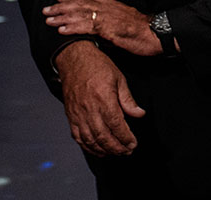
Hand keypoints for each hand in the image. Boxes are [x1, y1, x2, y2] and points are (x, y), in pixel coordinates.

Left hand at [43, 0, 160, 56]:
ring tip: (49, 20)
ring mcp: (109, 18)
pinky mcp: (110, 29)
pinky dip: (73, 28)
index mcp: (113, 5)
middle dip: (62, 6)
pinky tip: (63, 30)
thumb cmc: (144, 30)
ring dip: (63, 17)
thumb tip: (99, 26)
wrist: (158, 34)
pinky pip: (88, 27)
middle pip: (81, 3)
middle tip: (47, 9)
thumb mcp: (125, 21)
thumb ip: (111, 20)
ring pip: (81, 14)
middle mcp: (109, 8)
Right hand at [54, 41, 145, 156]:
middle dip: (117, 147)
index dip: (125, 137)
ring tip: (115, 153)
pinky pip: (78, 136)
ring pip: (90, 139)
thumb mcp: (119, 78)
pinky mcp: (71, 116)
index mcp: (103, 98)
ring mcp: (78, 114)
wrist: (74, 59)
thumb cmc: (97, 66)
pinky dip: (88, 146)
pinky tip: (97, 149)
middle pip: (103, 136)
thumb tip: (139, 114)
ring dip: (103, 150)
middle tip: (127, 151)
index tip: (133, 143)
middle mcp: (89, 109)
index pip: (116, 125)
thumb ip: (128, 99)